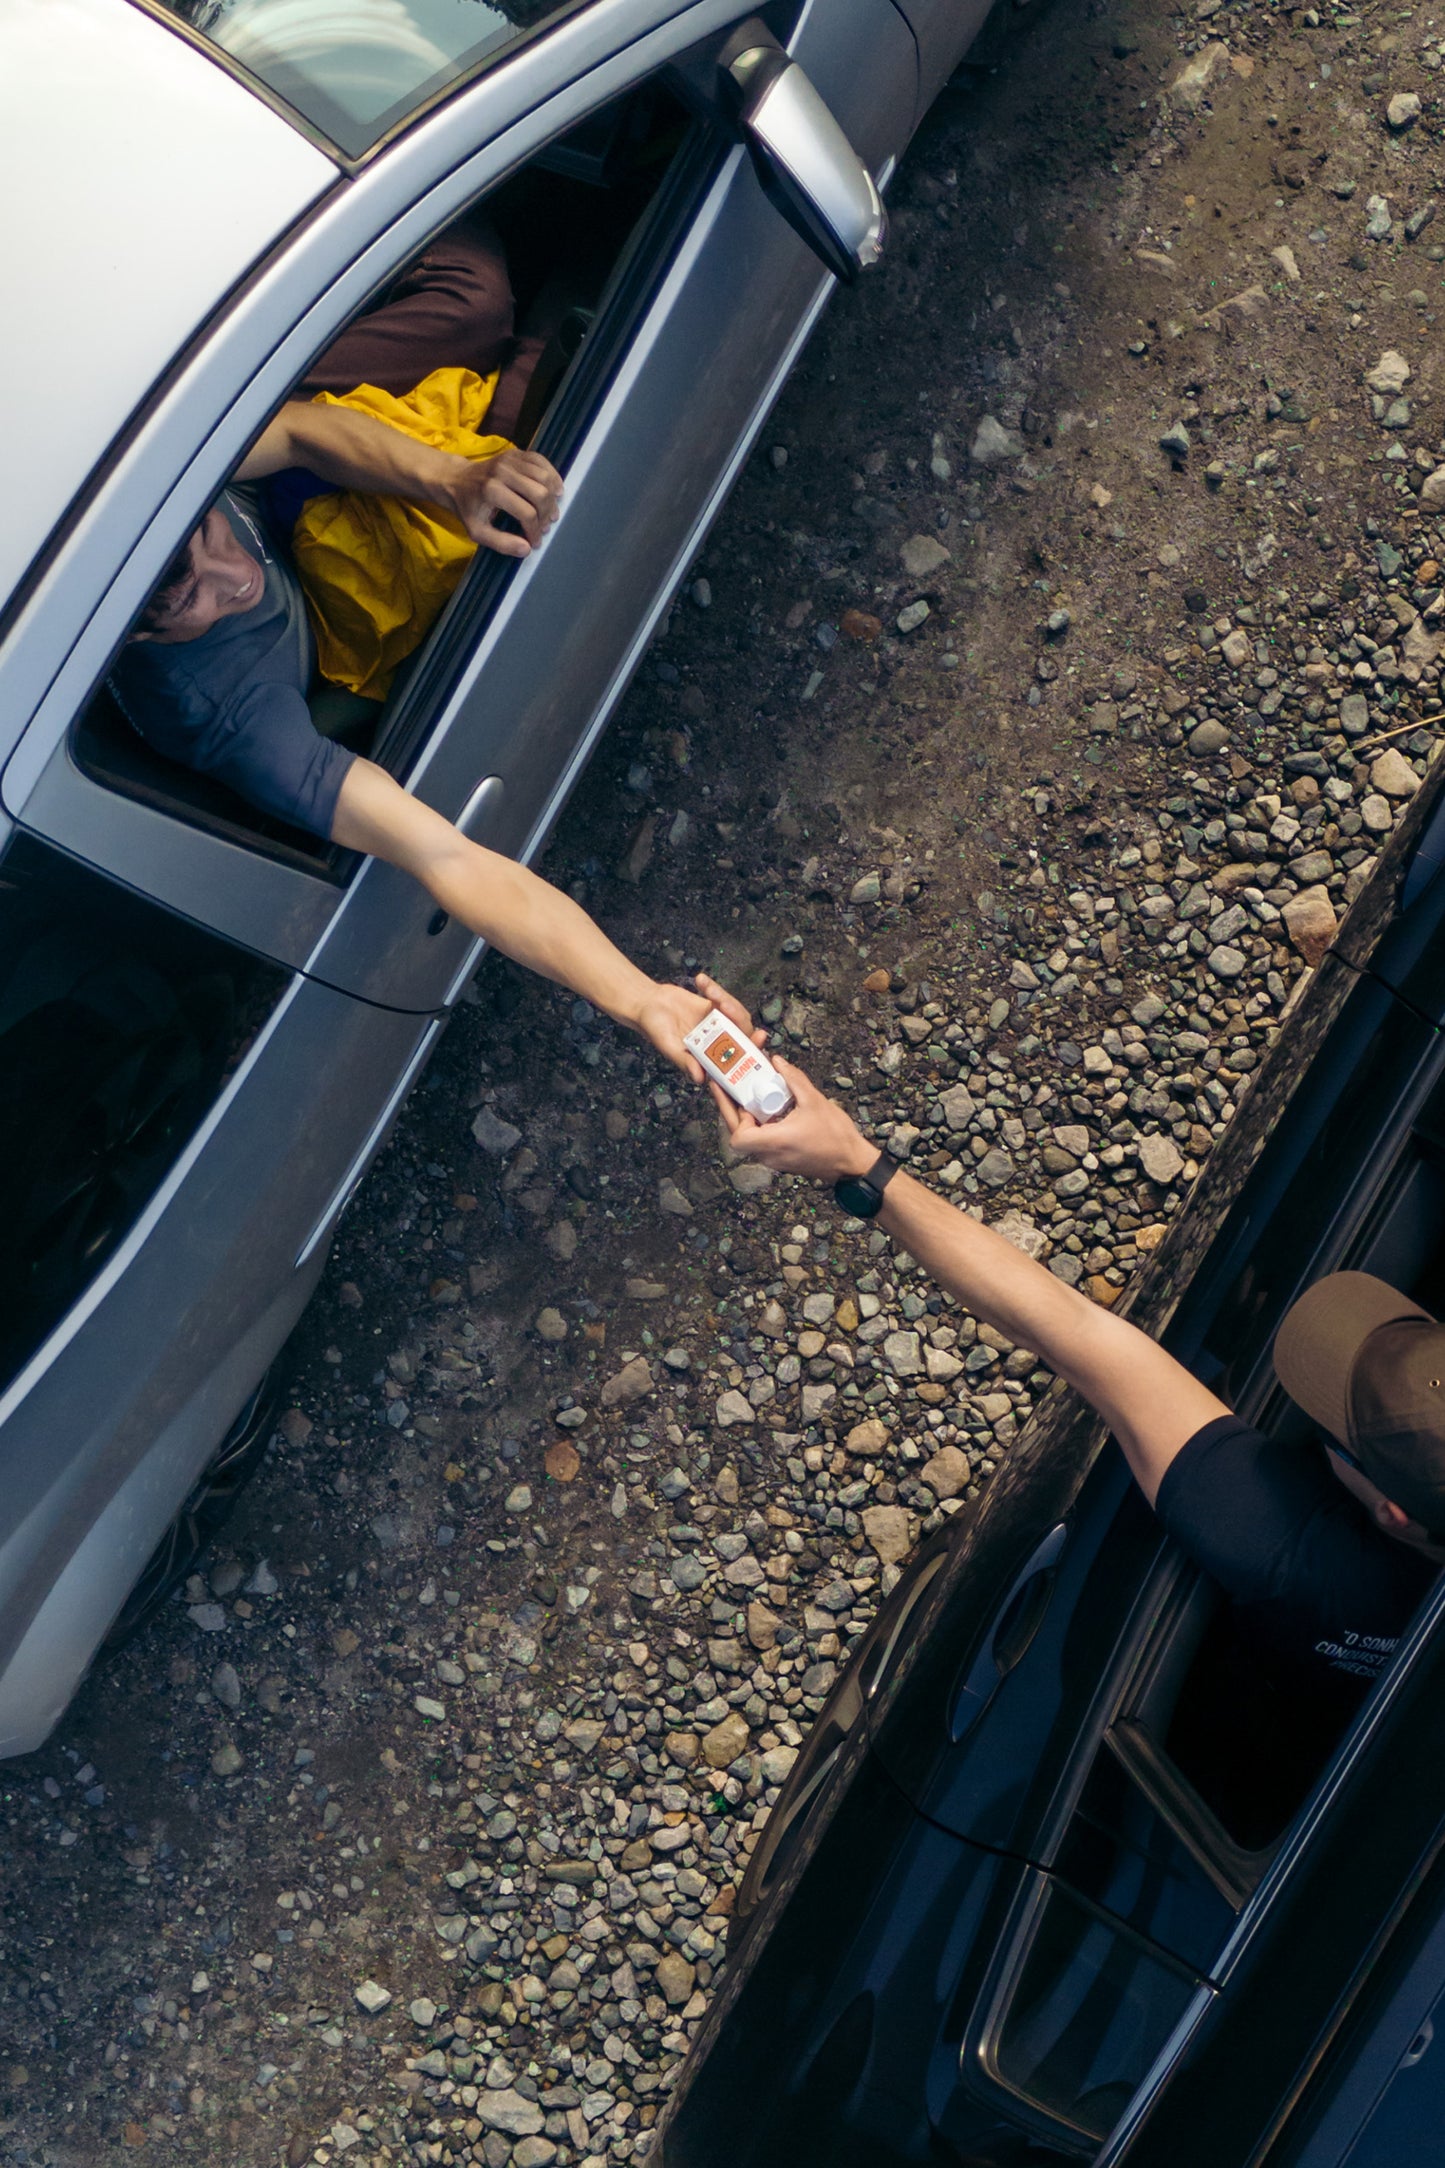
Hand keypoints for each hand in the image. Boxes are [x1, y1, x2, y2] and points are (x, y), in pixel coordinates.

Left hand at [448, 448, 563, 557]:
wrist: (457, 480)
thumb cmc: (468, 507)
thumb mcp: (477, 532)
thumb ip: (501, 543)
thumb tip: (527, 549)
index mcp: (492, 491)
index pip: (526, 513)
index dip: (535, 531)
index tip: (535, 541)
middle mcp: (503, 472)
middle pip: (540, 494)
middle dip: (547, 514)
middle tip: (545, 526)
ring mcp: (510, 459)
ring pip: (545, 478)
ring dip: (552, 498)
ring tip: (551, 512)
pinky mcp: (516, 453)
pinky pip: (542, 462)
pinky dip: (552, 476)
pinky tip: (554, 490)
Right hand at [632, 974, 759, 1079]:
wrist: (647, 1004)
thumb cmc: (655, 1029)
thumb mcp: (669, 1046)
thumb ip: (685, 1061)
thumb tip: (700, 1079)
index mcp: (710, 1056)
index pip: (737, 1058)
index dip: (751, 1051)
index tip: (758, 1037)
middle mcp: (718, 1042)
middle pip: (742, 1034)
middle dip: (742, 1020)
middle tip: (728, 1006)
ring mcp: (718, 1023)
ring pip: (736, 1015)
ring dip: (727, 1001)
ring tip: (709, 991)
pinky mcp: (714, 1005)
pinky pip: (723, 997)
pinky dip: (714, 988)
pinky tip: (700, 982)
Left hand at [710, 1056, 875, 1180]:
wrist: (851, 1162)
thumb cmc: (836, 1136)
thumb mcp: (814, 1101)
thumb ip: (793, 1079)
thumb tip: (776, 1061)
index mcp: (776, 1142)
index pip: (738, 1137)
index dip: (733, 1115)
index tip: (739, 1096)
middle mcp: (770, 1155)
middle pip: (738, 1135)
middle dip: (730, 1109)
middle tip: (724, 1086)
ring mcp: (775, 1160)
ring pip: (749, 1138)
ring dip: (745, 1117)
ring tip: (744, 1092)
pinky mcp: (780, 1160)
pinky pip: (762, 1142)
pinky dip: (759, 1125)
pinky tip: (765, 1108)